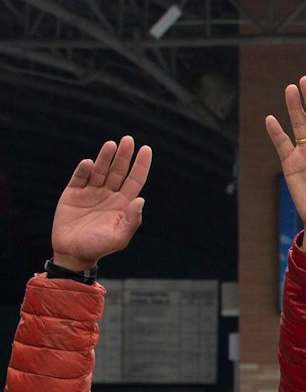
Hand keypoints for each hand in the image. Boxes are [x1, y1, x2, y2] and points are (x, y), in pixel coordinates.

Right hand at [50, 137, 152, 270]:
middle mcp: (109, 194)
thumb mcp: (120, 236)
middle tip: (128, 139)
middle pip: (118, 170)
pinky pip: (80, 177)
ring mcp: (91, 192)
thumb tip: (140, 200)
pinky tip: (90, 163)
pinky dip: (84, 170)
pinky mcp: (73, 193)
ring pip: (100, 170)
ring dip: (105, 157)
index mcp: (123, 203)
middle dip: (124, 155)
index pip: (134, 180)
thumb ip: (132, 220)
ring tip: (111, 145)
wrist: (73, 252)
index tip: (146, 149)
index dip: (141, 165)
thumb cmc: (99, 246)